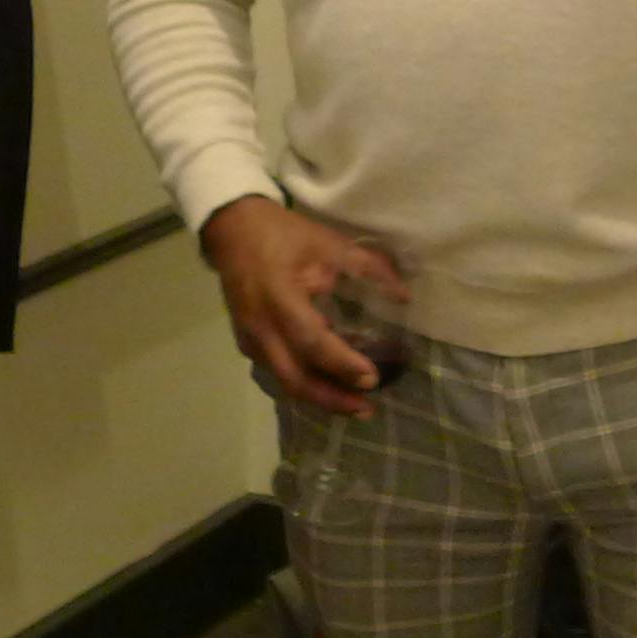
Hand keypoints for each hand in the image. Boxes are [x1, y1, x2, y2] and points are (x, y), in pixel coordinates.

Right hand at [199, 196, 406, 415]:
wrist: (233, 230)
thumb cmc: (283, 234)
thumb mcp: (328, 242)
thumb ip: (367, 268)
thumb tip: (403, 297)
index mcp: (279, 298)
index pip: (312, 341)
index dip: (342, 363)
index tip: (372, 377)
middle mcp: (261, 326)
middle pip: (294, 378)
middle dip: (332, 399)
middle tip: (367, 408)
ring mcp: (249, 338)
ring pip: (284, 381)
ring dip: (319, 397)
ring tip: (354, 405)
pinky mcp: (246, 343)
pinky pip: (276, 372)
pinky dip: (304, 383)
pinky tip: (328, 386)